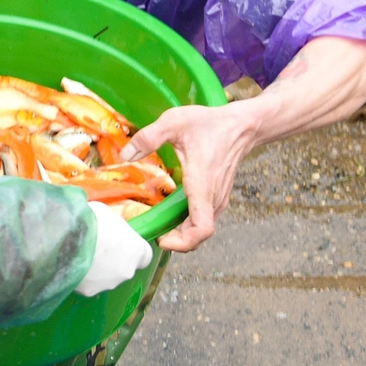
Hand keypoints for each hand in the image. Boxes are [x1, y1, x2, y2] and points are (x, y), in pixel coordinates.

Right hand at [75, 201, 155, 295]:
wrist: (68, 239)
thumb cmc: (93, 220)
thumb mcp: (108, 214)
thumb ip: (113, 227)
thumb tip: (108, 227)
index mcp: (137, 251)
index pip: (144, 257)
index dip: (133, 251)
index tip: (122, 244)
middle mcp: (127, 271)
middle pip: (124, 268)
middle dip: (112, 260)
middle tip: (95, 247)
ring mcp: (109, 284)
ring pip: (105, 278)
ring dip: (96, 269)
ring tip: (79, 255)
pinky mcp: (90, 291)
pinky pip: (87, 283)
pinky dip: (81, 277)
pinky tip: (70, 265)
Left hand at [119, 102, 259, 252]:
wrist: (241, 126)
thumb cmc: (211, 124)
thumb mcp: (174, 122)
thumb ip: (148, 137)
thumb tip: (124, 155)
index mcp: (202, 186)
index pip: (202, 230)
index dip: (182, 243)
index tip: (162, 239)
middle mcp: (213, 198)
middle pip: (199, 236)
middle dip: (176, 242)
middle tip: (153, 232)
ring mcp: (218, 199)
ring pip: (202, 229)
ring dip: (182, 234)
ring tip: (160, 224)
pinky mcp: (219, 196)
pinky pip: (204, 219)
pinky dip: (189, 224)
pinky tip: (172, 212)